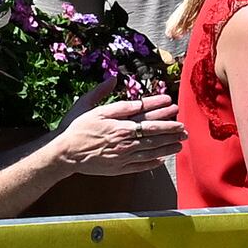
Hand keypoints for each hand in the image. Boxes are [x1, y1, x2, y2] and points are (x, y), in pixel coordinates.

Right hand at [52, 93, 183, 174]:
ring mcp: (123, 155)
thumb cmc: (75, 127)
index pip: (144, 113)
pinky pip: (140, 165)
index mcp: (118, 123)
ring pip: (150, 150)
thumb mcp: (86, 106)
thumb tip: (113, 79)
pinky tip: (162, 159)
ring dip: (167, 146)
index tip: (171, 102)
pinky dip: (153, 162)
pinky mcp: (119, 168)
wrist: (64, 153)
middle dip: (170, 129)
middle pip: (152, 133)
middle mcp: (123, 139)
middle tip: (184, 126)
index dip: (159, 107)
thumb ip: (101, 93)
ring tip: (180, 142)